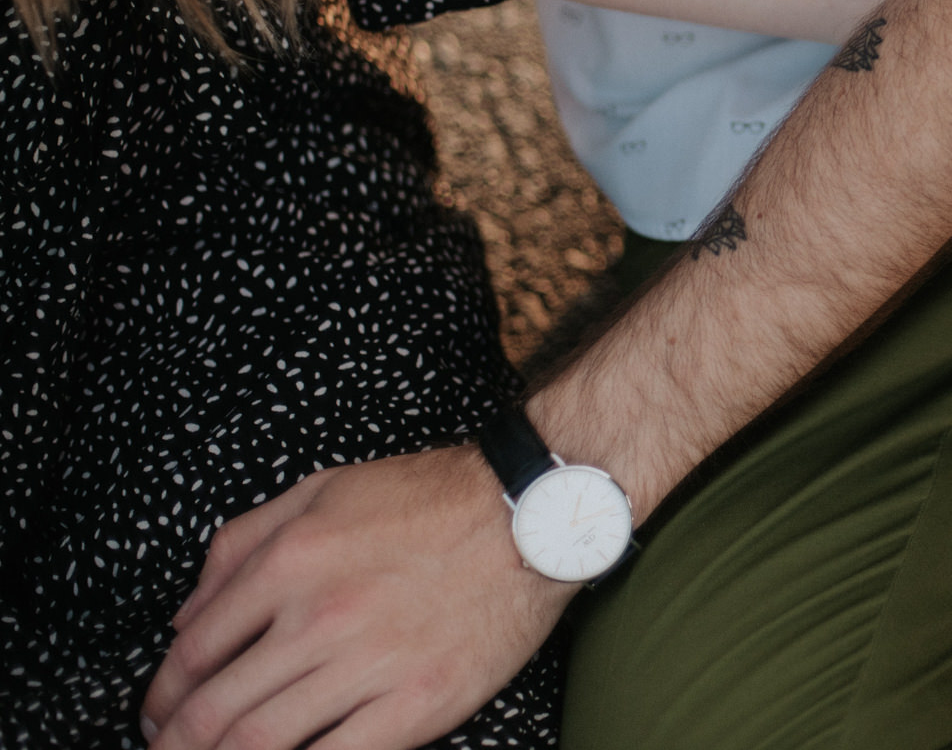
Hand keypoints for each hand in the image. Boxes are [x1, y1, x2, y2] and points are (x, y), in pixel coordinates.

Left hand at [141, 449, 568, 749]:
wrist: (530, 515)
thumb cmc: (431, 499)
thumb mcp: (323, 490)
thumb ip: (242, 542)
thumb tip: (187, 613)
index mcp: (289, 562)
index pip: (193, 652)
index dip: (160, 697)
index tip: (156, 716)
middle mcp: (319, 617)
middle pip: (215, 710)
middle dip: (176, 745)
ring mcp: (369, 664)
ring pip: (260, 744)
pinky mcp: (417, 703)